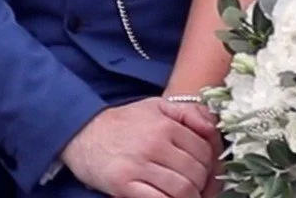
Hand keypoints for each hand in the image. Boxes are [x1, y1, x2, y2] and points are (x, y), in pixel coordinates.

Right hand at [60, 97, 219, 197]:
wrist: (81, 133)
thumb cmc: (123, 123)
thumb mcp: (156, 107)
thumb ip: (188, 113)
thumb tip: (213, 129)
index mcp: (165, 125)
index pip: (205, 151)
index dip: (211, 166)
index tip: (208, 174)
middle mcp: (154, 144)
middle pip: (197, 172)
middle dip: (203, 185)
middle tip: (200, 190)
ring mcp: (138, 166)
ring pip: (183, 190)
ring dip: (191, 197)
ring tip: (188, 197)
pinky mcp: (123, 185)